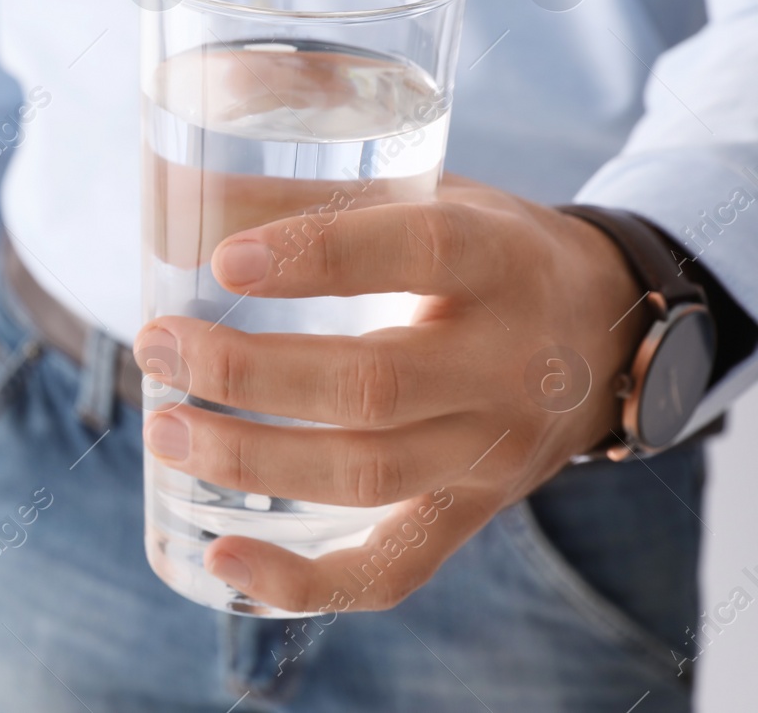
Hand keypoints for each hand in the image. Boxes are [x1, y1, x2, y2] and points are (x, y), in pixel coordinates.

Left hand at [137, 174, 646, 613]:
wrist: (610, 336)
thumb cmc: (489, 250)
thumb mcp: (435, 192)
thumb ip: (325, 188)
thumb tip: (189, 186)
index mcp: (500, 259)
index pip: (418, 253)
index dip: (318, 258)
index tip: (224, 262)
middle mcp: (506, 363)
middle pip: (372, 385)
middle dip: (245, 372)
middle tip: (155, 347)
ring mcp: (493, 451)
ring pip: (366, 475)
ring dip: (249, 460)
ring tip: (162, 429)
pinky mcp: (473, 513)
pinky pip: (392, 569)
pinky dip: (303, 580)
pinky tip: (222, 560)